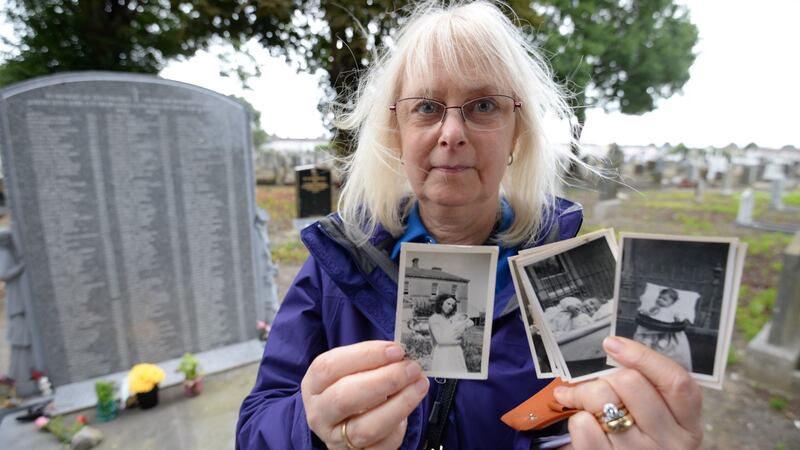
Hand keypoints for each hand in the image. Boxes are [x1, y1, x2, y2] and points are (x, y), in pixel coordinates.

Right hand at [301, 341, 429, 448]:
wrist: (346, 423)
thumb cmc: (352, 388)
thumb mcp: (352, 370)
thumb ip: (373, 361)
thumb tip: (402, 355)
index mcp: (314, 384)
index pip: (331, 366)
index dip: (366, 355)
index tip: (395, 350)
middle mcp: (320, 413)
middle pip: (344, 398)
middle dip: (383, 380)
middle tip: (410, 368)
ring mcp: (336, 439)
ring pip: (364, 428)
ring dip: (398, 404)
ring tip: (418, 385)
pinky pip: (381, 446)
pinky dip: (399, 427)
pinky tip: (409, 409)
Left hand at [554, 336, 702, 449]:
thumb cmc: (637, 439)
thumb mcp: (657, 417)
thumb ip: (647, 388)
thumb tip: (612, 349)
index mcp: (687, 424)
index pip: (676, 381)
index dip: (643, 356)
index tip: (612, 344)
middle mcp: (669, 441)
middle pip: (631, 382)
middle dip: (603, 377)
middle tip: (593, 384)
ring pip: (601, 398)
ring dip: (584, 395)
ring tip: (582, 402)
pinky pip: (582, 424)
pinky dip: (576, 419)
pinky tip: (584, 424)